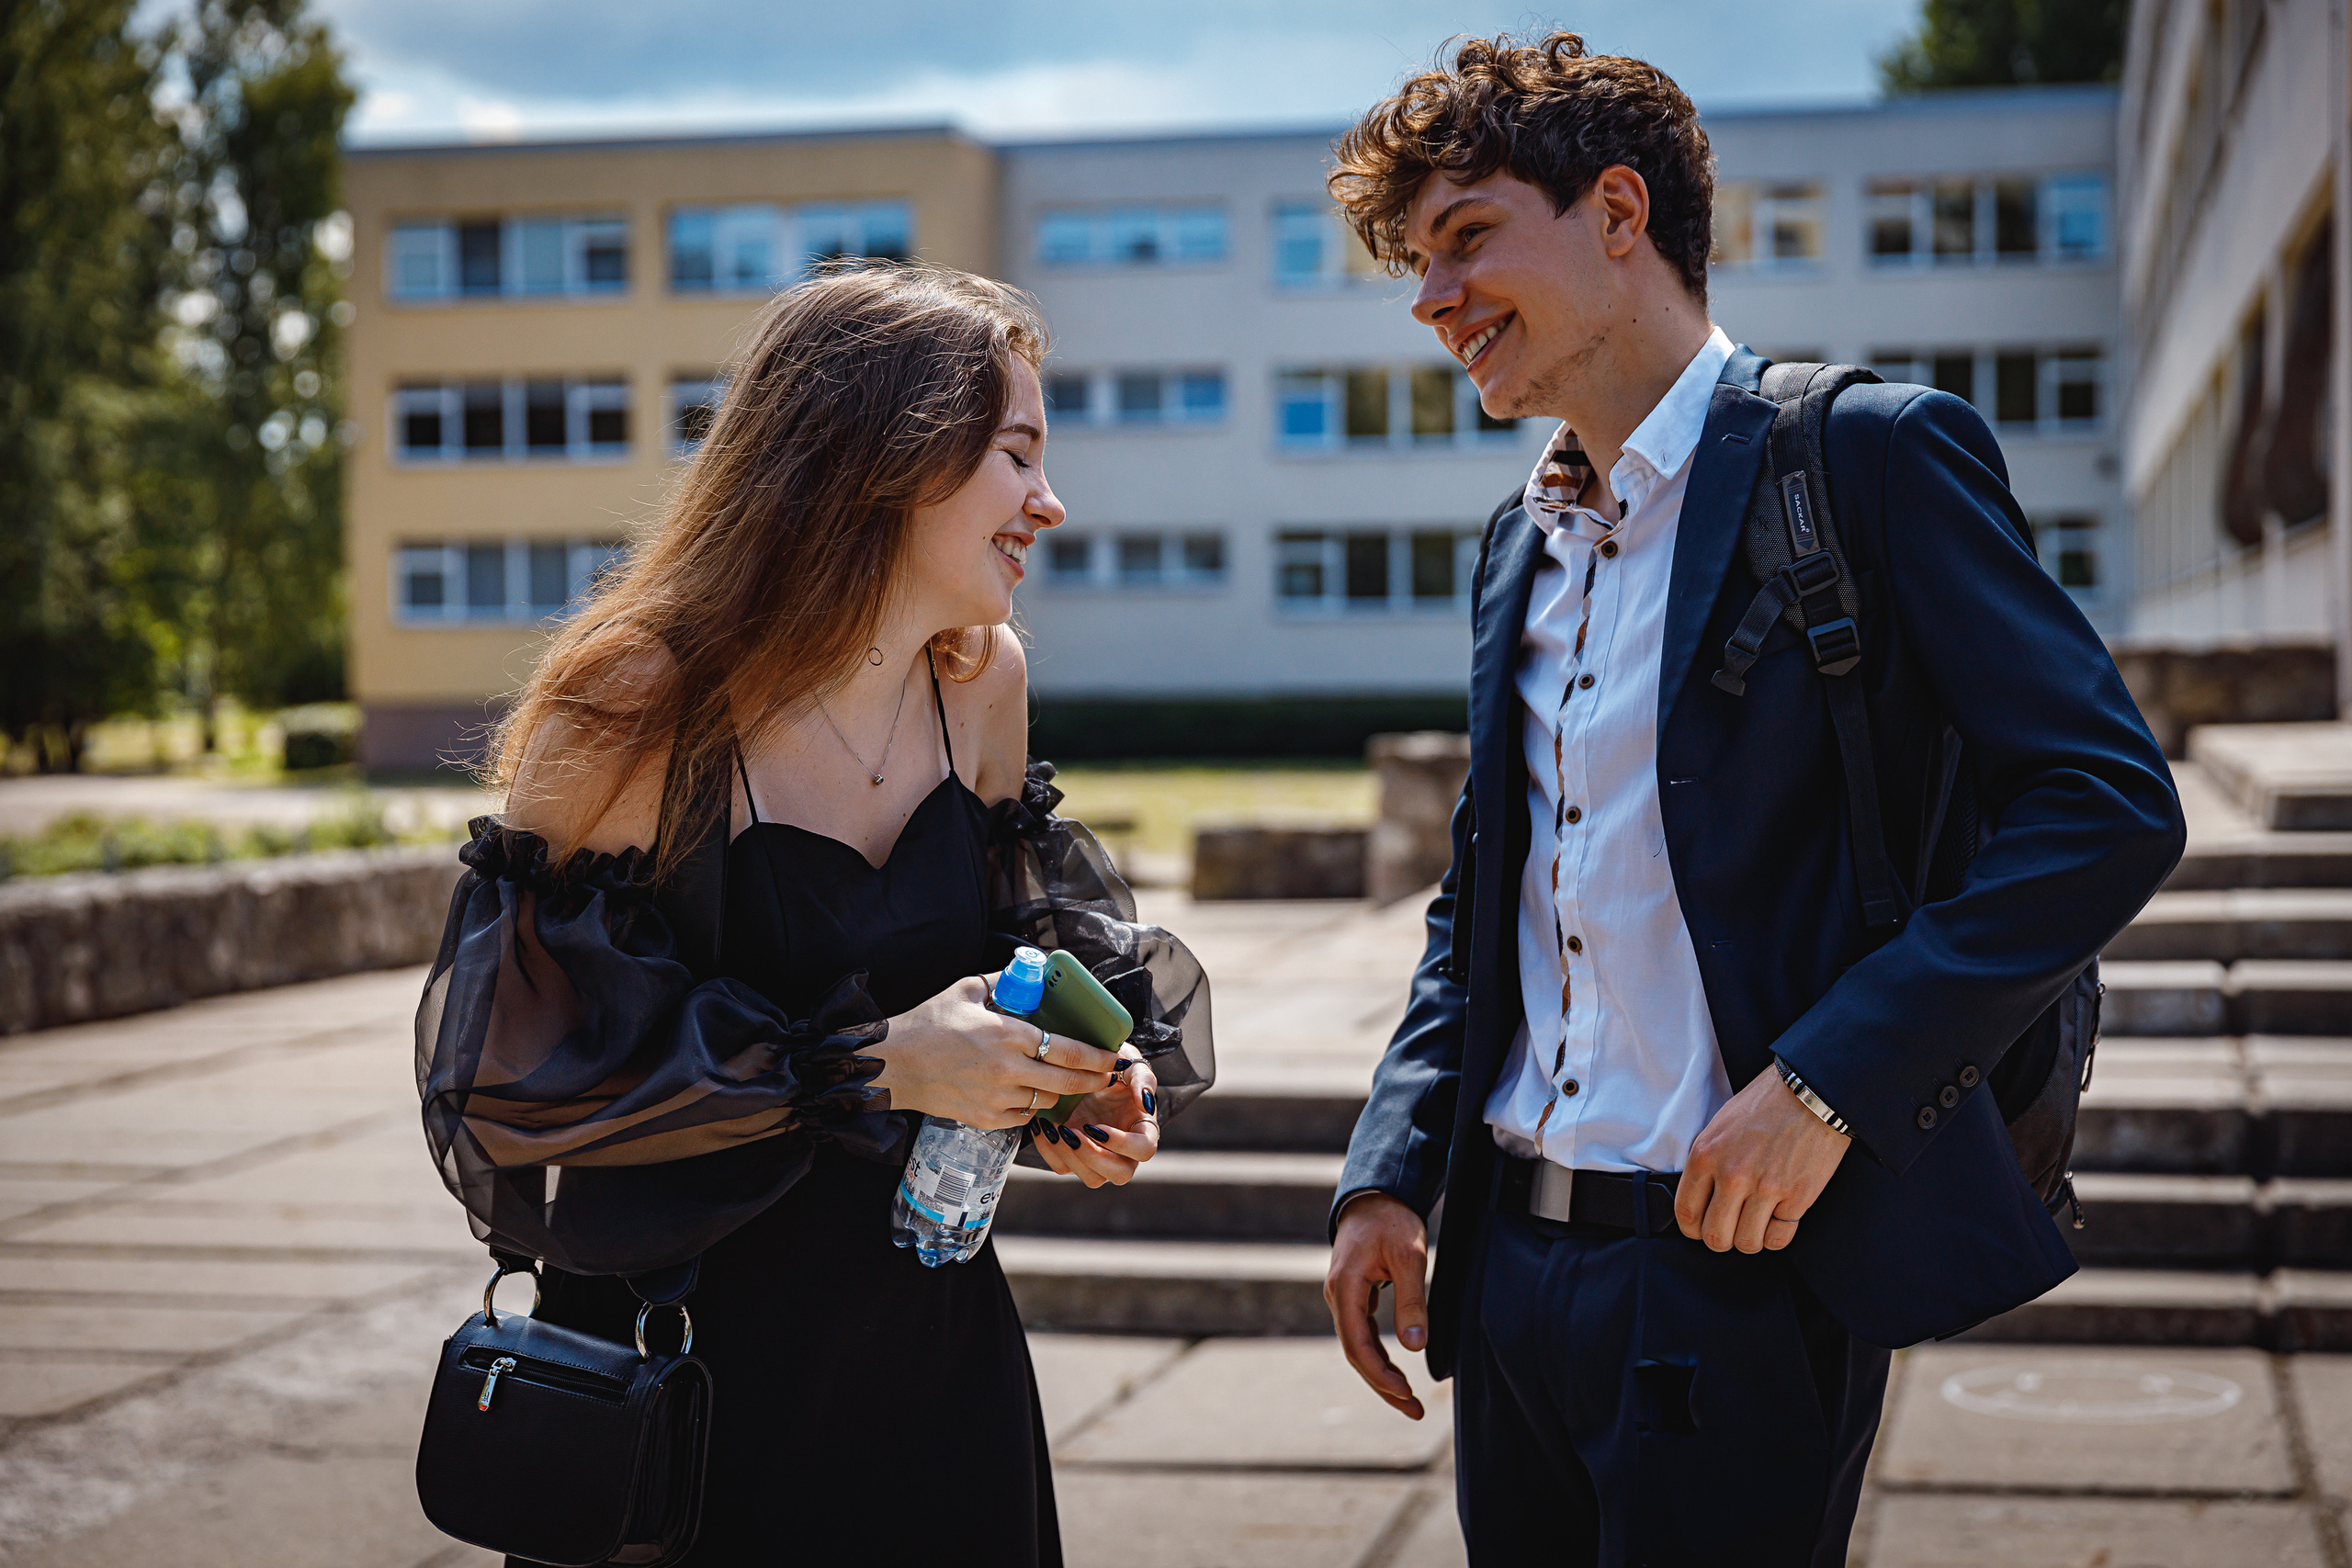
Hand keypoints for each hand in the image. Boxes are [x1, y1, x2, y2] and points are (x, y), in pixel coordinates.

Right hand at [872, 975, 1118, 1128]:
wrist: (893, 1065)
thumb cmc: (927, 1024)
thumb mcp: (966, 990)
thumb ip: (1003, 981)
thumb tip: (1031, 973)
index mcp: (1006, 1035)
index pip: (1066, 1048)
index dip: (1097, 1055)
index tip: (1113, 1056)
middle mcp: (1007, 1070)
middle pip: (1067, 1081)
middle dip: (1093, 1079)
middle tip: (1106, 1075)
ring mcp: (996, 1099)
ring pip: (1047, 1101)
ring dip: (1059, 1091)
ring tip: (1063, 1081)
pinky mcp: (985, 1119)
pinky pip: (1024, 1117)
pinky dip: (1032, 1107)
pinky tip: (1028, 1093)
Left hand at [1028, 1049, 1159, 1186]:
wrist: (1084, 1069)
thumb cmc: (1114, 1067)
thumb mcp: (1130, 1063)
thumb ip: (1143, 1079)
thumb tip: (1145, 1103)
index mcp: (1143, 1129)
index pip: (1144, 1150)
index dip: (1123, 1144)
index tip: (1098, 1126)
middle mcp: (1124, 1150)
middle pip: (1120, 1174)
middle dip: (1094, 1157)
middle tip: (1073, 1133)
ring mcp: (1099, 1156)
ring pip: (1092, 1178)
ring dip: (1071, 1157)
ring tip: (1055, 1129)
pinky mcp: (1075, 1157)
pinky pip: (1064, 1168)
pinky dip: (1050, 1151)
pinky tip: (1044, 1127)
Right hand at [1324, 1193, 1428, 1419]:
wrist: (1375, 1194)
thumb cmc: (1392, 1220)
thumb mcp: (1410, 1256)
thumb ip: (1411, 1301)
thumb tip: (1414, 1347)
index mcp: (1345, 1287)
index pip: (1357, 1344)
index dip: (1380, 1374)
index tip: (1407, 1393)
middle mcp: (1338, 1296)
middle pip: (1355, 1353)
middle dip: (1383, 1385)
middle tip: (1414, 1411)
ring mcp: (1343, 1297)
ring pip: (1358, 1346)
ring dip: (1381, 1375)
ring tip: (1409, 1401)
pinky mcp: (1354, 1295)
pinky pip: (1362, 1334)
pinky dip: (1379, 1356)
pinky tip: (1396, 1371)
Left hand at [1676, 1067, 1850, 1252]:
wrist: (1810, 1093)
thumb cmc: (1764, 1106)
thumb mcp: (1719, 1126)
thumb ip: (1706, 1163)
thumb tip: (1699, 1200)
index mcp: (1706, 1155)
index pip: (1686, 1214)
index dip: (1693, 1230)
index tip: (1701, 1230)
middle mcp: (1732, 1175)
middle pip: (1715, 1236)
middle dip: (1721, 1240)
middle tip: (1730, 1231)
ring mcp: (1766, 1188)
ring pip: (1747, 1243)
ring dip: (1750, 1240)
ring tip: (1755, 1227)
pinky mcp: (1797, 1197)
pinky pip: (1778, 1239)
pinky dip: (1775, 1237)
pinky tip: (1776, 1222)